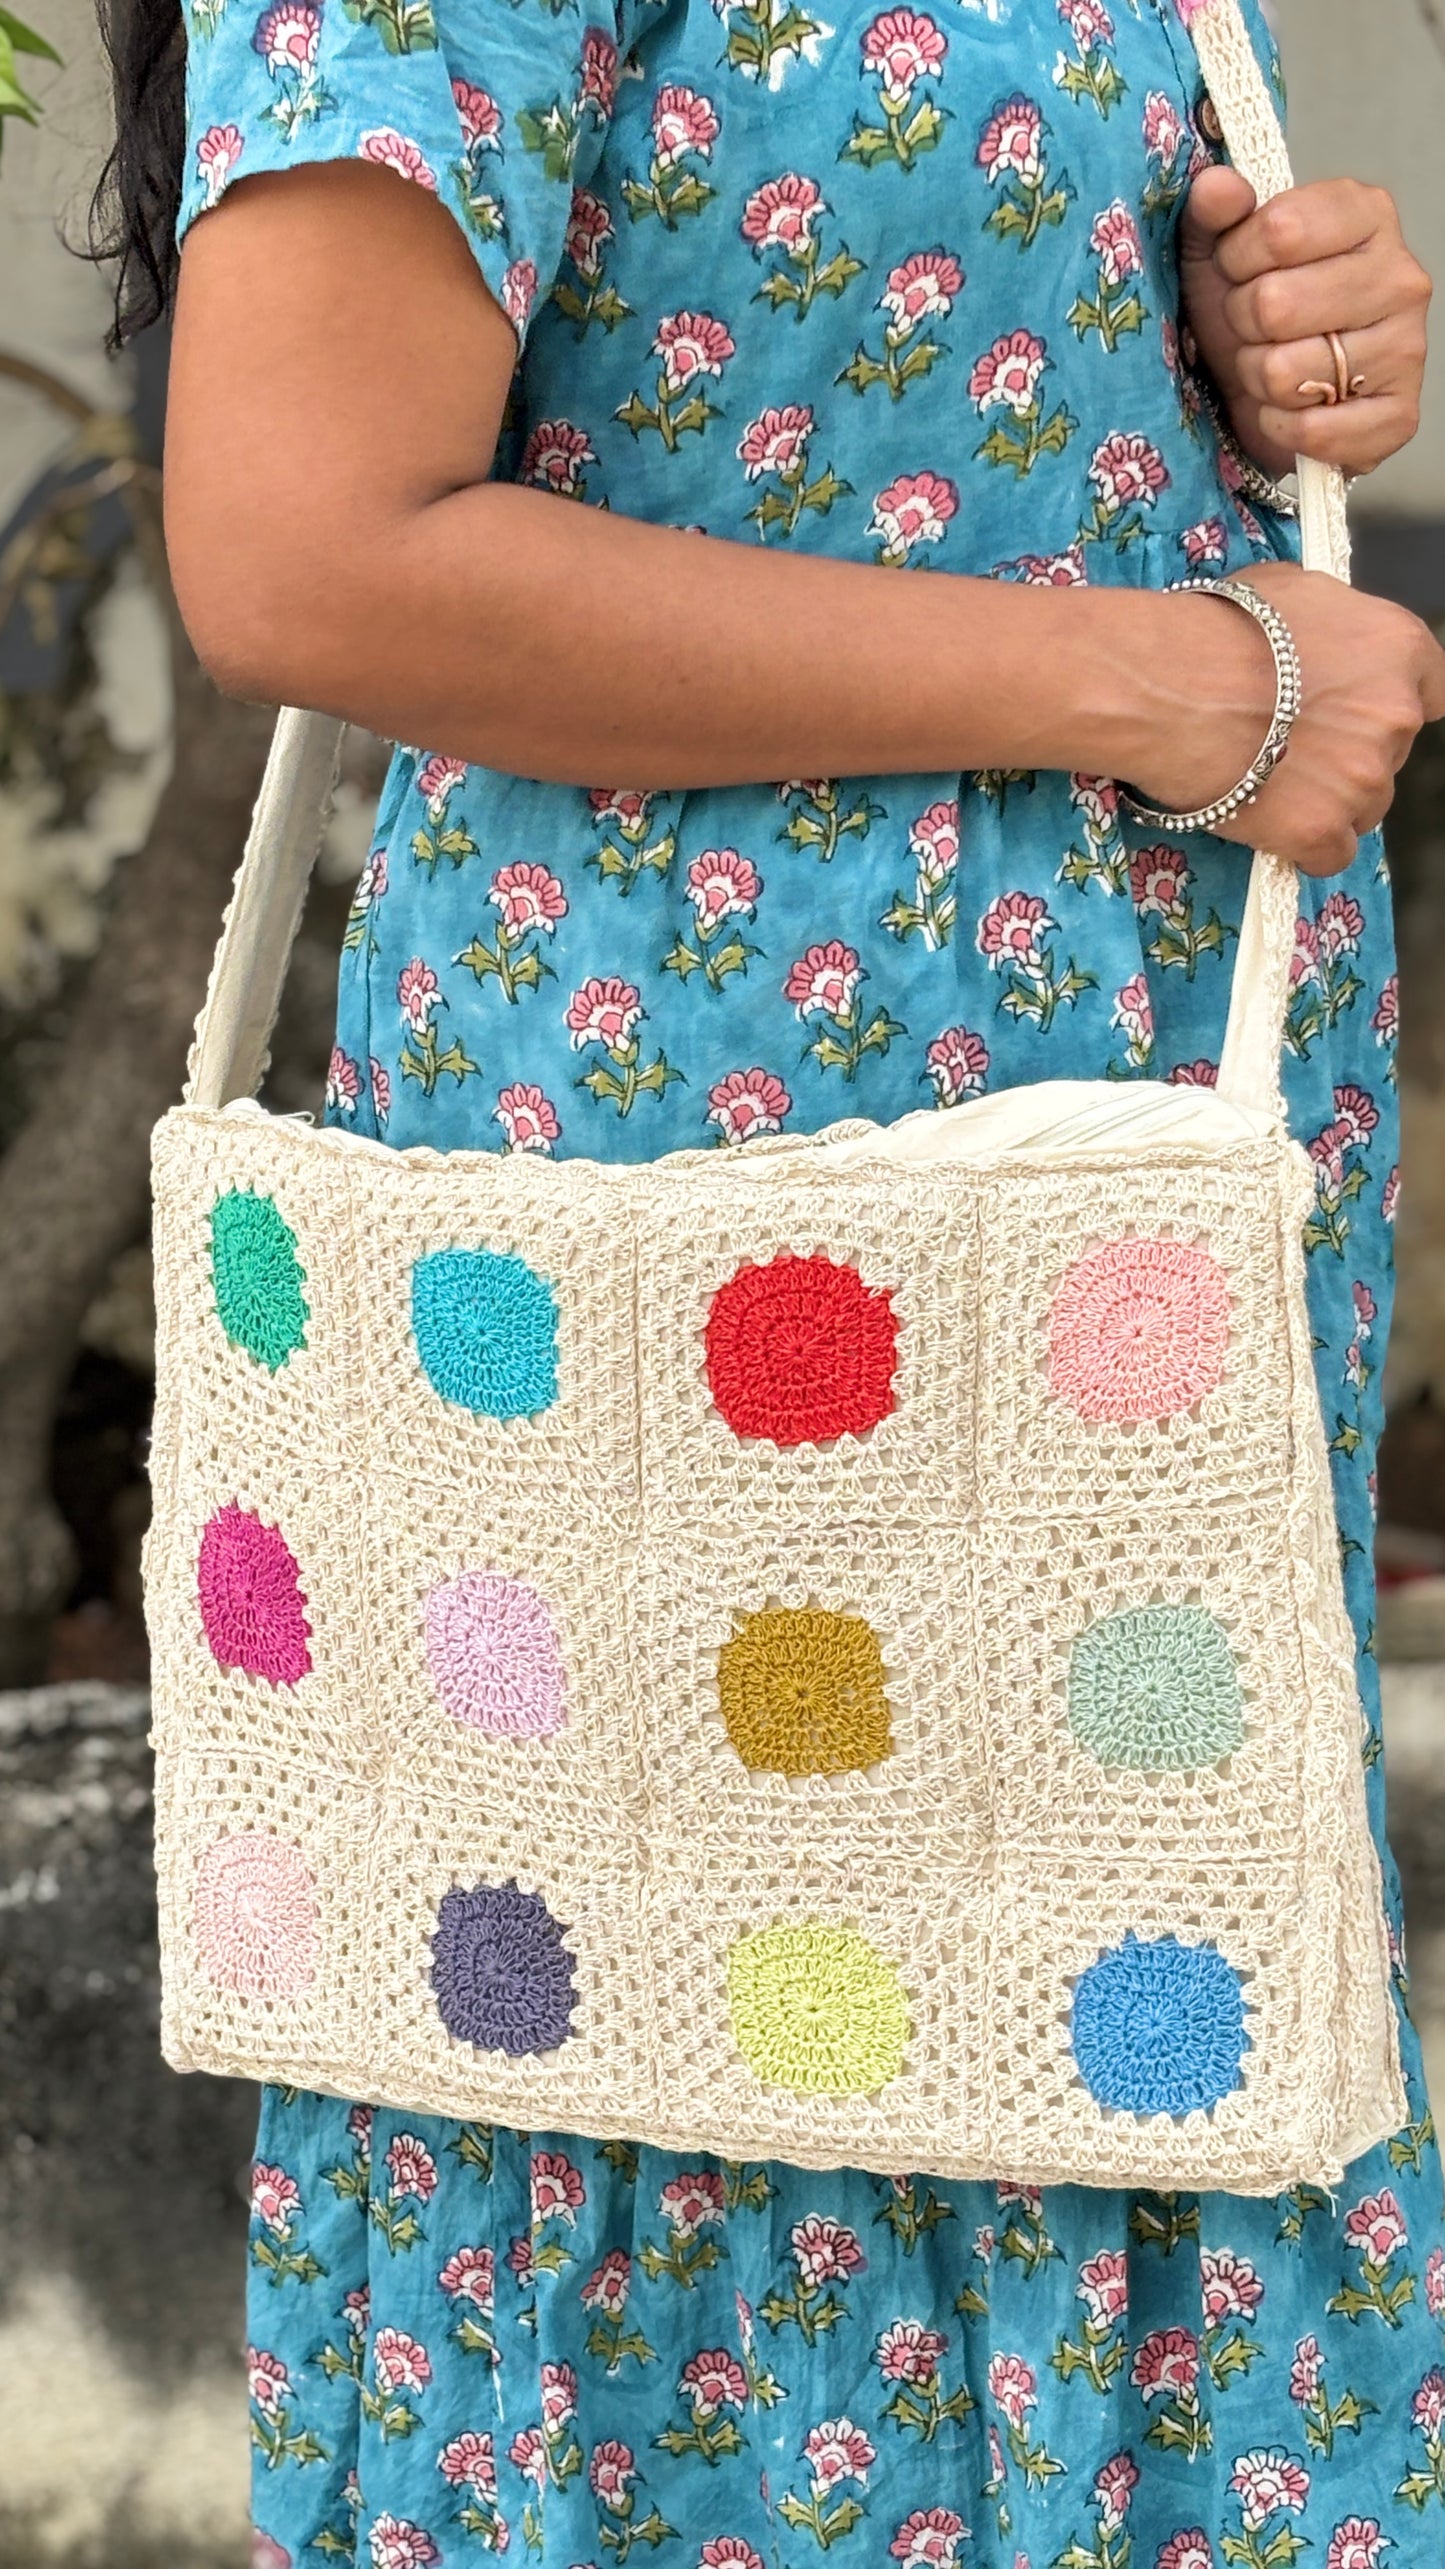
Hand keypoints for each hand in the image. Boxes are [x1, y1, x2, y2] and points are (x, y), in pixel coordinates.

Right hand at [1130, 563, 1444, 876]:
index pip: (1433, 689)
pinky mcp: (1322, 831)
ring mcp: (1363, 781)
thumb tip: (1325, 642)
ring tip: (1271, 783)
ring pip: (1364, 806)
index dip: (1388, 703)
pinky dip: (1305, 845)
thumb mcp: (1294, 592)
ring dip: (1328, 800)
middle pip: (1390, 752)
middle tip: (1291, 744)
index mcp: (1399, 649)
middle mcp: (1395, 717)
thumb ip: (1334, 625)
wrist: (1172, 688)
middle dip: (1350, 752)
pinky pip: (1330, 853)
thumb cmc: (1222, 630)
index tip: (1357, 711)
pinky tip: (1270, 824)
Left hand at [1180, 168, 1430, 479]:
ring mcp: (1407, 348)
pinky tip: (1287, 410)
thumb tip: (1216, 187)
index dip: (1237, 258)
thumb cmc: (1248, 312)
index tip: (1239, 270)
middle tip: (1256, 329)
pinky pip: (1313, 430)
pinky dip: (1281, 427)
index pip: (1281, 229)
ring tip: (1271, 367)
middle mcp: (1400, 276)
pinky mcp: (1399, 415)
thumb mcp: (1217, 250)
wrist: (1261, 395)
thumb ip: (1214, 211)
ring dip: (1259, 379)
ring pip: (1287, 372)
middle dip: (1245, 325)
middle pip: (1277, 304)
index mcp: (1366, 215)